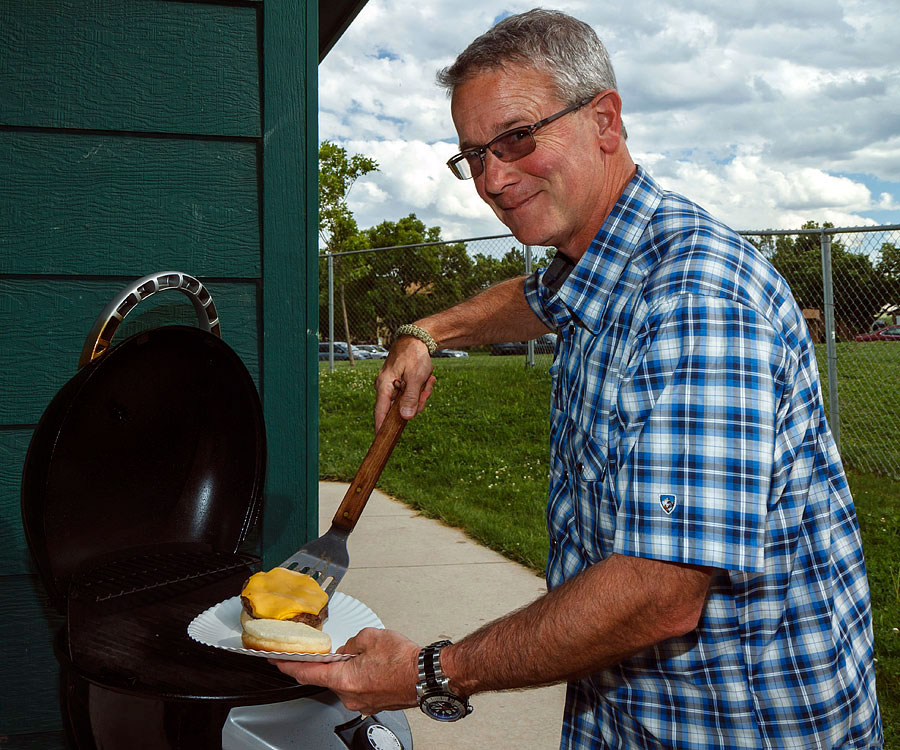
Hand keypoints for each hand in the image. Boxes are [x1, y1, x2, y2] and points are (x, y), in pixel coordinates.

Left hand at [271, 628, 420, 714]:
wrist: (427, 676)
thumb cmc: (404, 660)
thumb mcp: (370, 637)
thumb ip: (350, 642)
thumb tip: (346, 649)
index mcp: (344, 679)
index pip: (306, 674)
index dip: (288, 666)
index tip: (276, 661)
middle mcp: (350, 696)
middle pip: (328, 678)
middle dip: (331, 663)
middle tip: (342, 649)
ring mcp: (362, 703)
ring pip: (345, 683)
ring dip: (349, 669)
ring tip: (369, 656)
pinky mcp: (374, 704)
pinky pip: (360, 689)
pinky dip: (361, 677)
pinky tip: (375, 666)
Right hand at [374, 337, 435, 430]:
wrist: (417, 339)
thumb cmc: (414, 355)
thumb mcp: (416, 378)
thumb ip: (411, 398)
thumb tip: (406, 418)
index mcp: (384, 386)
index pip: (380, 412)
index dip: (380, 427)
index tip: (381, 440)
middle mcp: (385, 388)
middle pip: (399, 409)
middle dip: (417, 402)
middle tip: (427, 388)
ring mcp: (392, 386)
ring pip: (407, 402)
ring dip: (421, 394)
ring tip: (429, 379)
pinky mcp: (399, 384)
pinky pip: (410, 394)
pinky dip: (420, 389)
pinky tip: (427, 379)